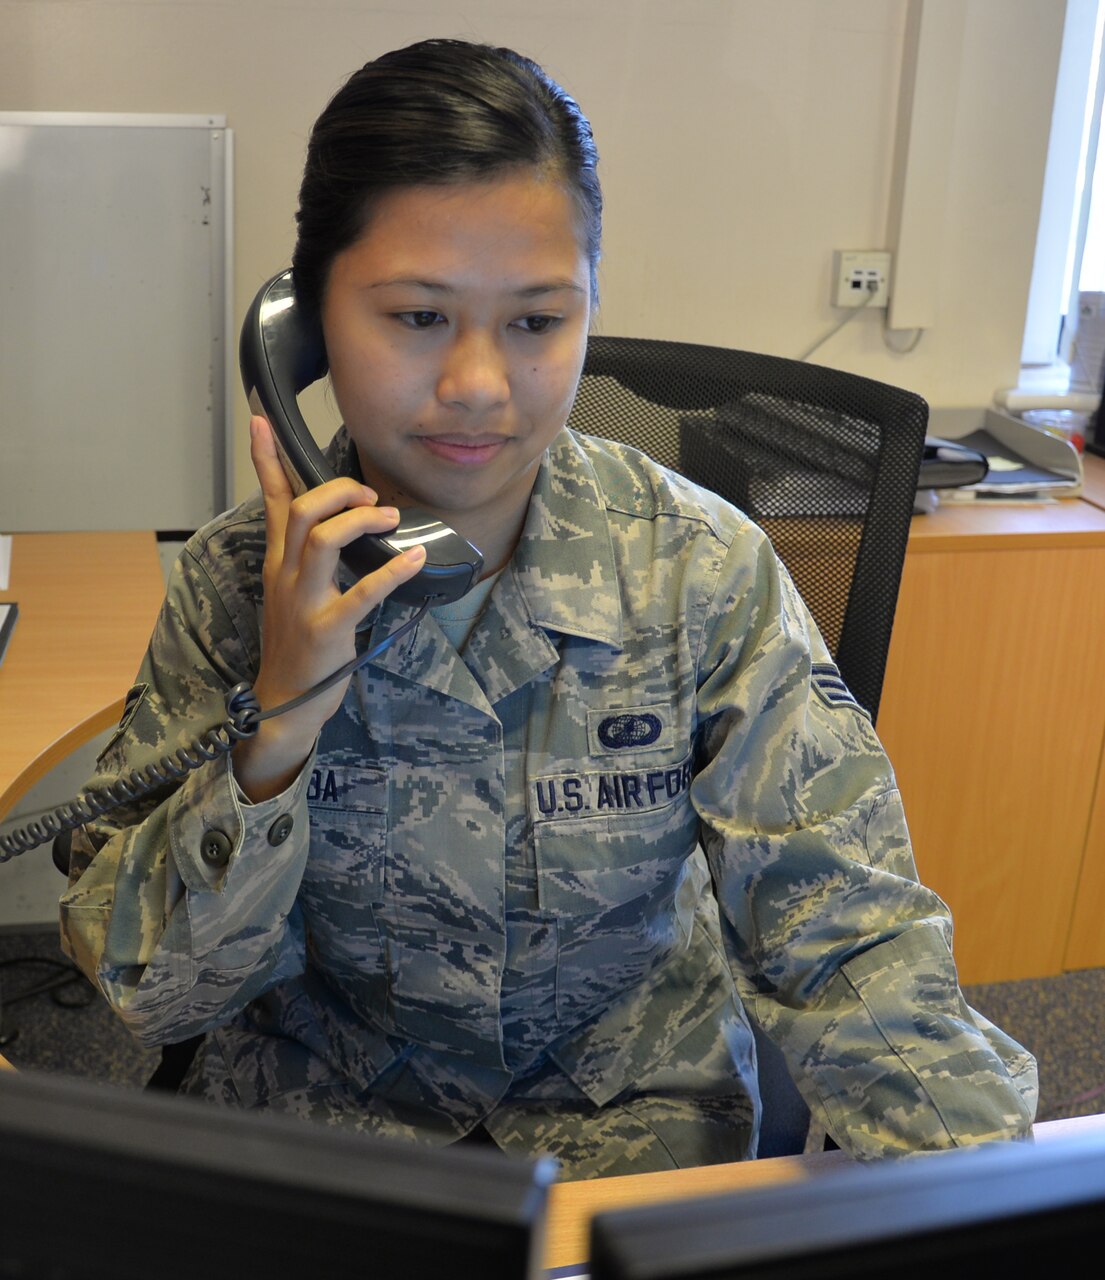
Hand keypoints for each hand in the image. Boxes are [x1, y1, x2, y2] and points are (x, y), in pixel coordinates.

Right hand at [232, 415, 426, 801]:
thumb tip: (338, 525)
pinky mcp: (328, 630)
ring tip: (388, 517)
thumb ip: (310, 559)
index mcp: (278, 564)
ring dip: (358, 520)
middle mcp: (285, 577)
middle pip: (299, 511)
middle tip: (369, 494)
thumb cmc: (297, 646)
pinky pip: (361, 592)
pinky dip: (392, 571)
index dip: (268, 461)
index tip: (263, 421)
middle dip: (336, 490)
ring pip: (320, 540)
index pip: (270, 502)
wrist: (283, 703)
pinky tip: (415, 557)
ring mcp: (304, 603)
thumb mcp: (295, 594)